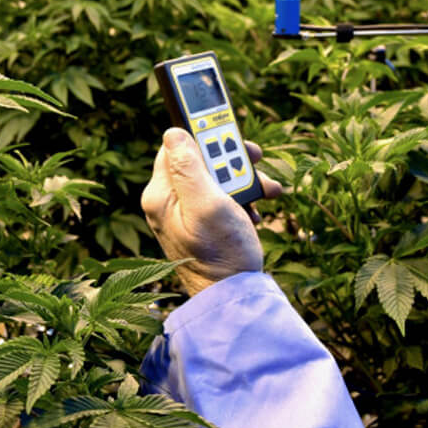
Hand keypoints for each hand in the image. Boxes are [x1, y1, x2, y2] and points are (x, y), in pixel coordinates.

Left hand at [141, 128, 282, 296]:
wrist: (234, 295)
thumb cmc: (222, 254)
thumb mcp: (208, 204)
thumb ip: (189, 167)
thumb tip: (173, 132)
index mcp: (161, 195)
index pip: (177, 147)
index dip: (206, 138)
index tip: (233, 142)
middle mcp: (169, 202)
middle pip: (200, 161)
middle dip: (232, 161)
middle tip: (256, 163)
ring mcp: (186, 214)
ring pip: (216, 179)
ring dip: (245, 180)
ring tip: (266, 190)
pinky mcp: (203, 225)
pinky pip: (223, 199)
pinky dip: (243, 198)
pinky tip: (258, 208)